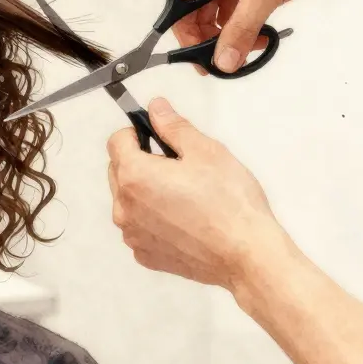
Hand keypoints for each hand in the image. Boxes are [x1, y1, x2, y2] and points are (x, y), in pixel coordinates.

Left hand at [106, 97, 292, 290]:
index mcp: (135, 176)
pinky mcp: (146, 255)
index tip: (158, 138)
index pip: (117, 141)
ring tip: (186, 195)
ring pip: (129, 200)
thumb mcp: (205, 150)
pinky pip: (140, 227)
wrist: (246, 254)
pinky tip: (185, 219)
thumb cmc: (229, 204)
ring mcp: (133, 235)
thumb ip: (173, 126)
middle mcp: (124, 208)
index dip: (138, 133)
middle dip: (141, 161)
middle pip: (118, 171)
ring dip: (147, 191)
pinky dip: (154, 219)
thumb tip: (156, 108)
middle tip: (179, 166)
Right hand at [173, 0, 362, 73]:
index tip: (202, 61)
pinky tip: (262, 35)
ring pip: (219, 14)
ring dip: (235, 34)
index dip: (189, 36)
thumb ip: (240, 31)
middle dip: (216, 38)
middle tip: (232, 60)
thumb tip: (223, 62)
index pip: (180, 6)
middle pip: (198, 13)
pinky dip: (246, 26)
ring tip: (256, 45)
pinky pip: (236, 9)